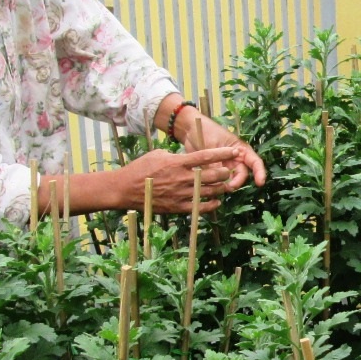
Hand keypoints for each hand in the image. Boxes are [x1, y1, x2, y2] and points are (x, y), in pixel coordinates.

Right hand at [118, 147, 248, 213]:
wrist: (124, 189)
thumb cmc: (140, 169)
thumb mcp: (158, 154)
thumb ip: (177, 156)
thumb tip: (189, 157)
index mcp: (178, 162)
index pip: (207, 156)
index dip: (223, 154)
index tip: (235, 151)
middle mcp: (182, 178)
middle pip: (213, 175)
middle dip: (225, 173)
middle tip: (228, 171)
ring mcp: (180, 194)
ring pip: (210, 192)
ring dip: (221, 189)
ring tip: (224, 186)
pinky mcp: (177, 207)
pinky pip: (200, 208)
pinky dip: (211, 205)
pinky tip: (216, 202)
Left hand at [173, 111, 266, 188]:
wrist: (190, 130)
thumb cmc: (206, 131)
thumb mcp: (215, 144)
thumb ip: (219, 160)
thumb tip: (225, 175)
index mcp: (240, 150)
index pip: (255, 162)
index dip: (260, 173)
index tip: (260, 183)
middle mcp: (235, 159)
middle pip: (242, 174)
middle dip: (237, 182)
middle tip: (229, 187)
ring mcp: (224, 166)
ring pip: (230, 180)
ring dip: (227, 185)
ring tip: (218, 188)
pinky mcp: (214, 171)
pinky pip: (218, 181)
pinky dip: (216, 185)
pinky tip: (211, 188)